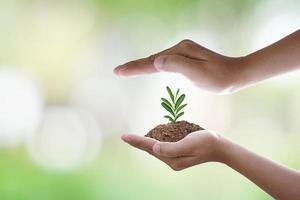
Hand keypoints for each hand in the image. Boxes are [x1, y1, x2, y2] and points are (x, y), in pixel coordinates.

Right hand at [114, 40, 244, 93]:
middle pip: (152, 59)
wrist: (235, 74)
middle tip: (118, 71)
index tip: (119, 71)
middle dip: (134, 65)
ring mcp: (182, 52)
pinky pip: (164, 62)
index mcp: (180, 51)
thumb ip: (177, 66)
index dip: (135, 67)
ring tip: (127, 70)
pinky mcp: (185, 58)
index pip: (153, 61)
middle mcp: (179, 48)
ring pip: (157, 60)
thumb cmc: (218, 78)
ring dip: (141, 65)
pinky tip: (149, 67)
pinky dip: (153, 66)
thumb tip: (156, 61)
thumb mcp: (199, 73)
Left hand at [121, 130, 222, 170]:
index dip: (137, 141)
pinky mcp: (178, 153)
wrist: (219, 147)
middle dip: (138, 143)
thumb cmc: (206, 142)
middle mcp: (172, 160)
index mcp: (173, 159)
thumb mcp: (189, 143)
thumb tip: (154, 148)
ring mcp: (175, 158)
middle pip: (151, 150)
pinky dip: (155, 142)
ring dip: (145, 143)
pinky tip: (151, 139)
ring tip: (134, 139)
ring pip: (156, 149)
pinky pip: (163, 147)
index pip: (151, 148)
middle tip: (125, 137)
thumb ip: (171, 147)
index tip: (124, 136)